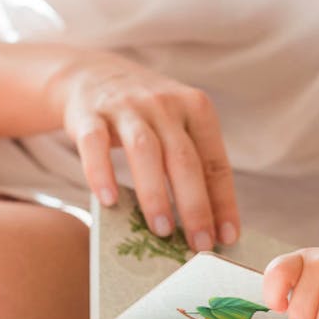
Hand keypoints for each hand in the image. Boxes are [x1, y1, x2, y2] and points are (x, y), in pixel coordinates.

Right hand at [49, 49, 238, 251]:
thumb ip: (192, 164)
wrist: (93, 74)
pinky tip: (108, 202)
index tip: (228, 238)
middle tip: (200, 245)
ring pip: (145, 151)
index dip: (223, 202)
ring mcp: (126, 106)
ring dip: (156, 194)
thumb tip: (208, 226)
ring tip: (162, 230)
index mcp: (196, 108)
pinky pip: (95, 144)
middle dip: (195, 206)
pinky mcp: (89, 113)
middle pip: (184, 159)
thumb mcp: (176, 125)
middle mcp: (164, 104)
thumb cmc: (146, 115)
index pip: (216, 162)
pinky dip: (101, 172)